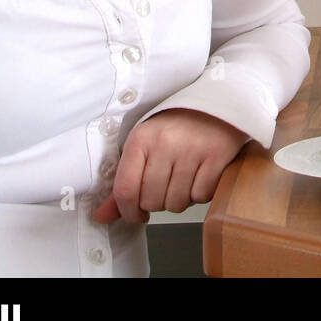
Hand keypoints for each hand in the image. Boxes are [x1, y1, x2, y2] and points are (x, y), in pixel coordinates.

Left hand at [92, 109, 249, 224]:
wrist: (215, 104)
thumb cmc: (176, 128)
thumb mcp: (145, 147)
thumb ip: (125, 183)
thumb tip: (103, 216)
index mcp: (141, 138)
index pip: (125, 190)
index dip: (129, 212)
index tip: (137, 215)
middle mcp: (165, 142)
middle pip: (152, 201)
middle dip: (158, 203)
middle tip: (166, 187)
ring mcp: (193, 148)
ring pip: (177, 202)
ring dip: (181, 199)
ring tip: (185, 180)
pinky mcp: (218, 154)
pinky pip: (201, 196)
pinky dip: (201, 194)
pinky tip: (201, 176)